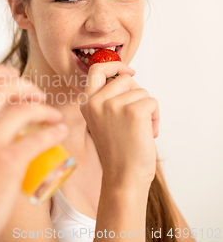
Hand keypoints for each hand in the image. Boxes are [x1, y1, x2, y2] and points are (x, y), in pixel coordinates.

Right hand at [0, 65, 67, 241]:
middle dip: (24, 84)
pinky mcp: (7, 162)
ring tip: (52, 114)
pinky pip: (39, 136)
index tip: (11, 75)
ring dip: (44, 107)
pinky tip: (59, 132)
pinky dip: (54, 130)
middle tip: (35, 93)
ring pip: (24, 108)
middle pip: (2, 86)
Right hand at [80, 62, 158, 186]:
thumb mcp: (103, 121)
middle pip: (124, 79)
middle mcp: (95, 102)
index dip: (115, 65)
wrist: (123, 176)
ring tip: (140, 129)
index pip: (96, 70)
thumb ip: (108, 99)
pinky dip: (156, 117)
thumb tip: (127, 77)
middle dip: (136, 94)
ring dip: (147, 108)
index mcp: (86, 103)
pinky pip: (152, 101)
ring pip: (141, 91)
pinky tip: (147, 133)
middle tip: (136, 117)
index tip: (128, 72)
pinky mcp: (132, 111)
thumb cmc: (118, 152)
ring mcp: (112, 105)